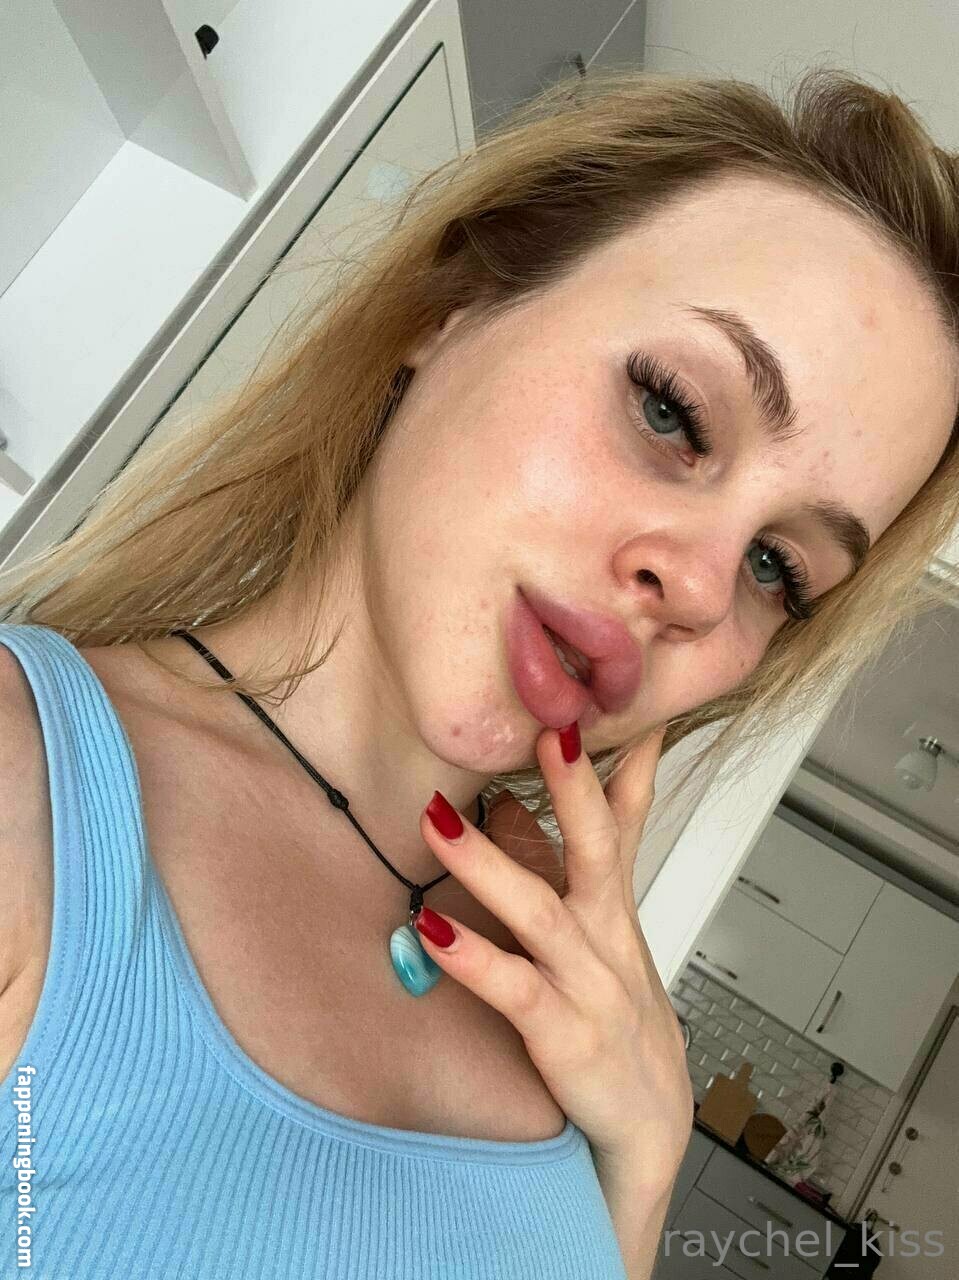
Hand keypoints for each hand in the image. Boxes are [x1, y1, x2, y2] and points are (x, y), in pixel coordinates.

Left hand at [414, 723, 693, 1185]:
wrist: (649, 1133)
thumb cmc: (618, 1028)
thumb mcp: (601, 942)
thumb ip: (559, 875)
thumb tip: (515, 806)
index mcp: (614, 913)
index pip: (627, 825)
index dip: (628, 765)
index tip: (620, 706)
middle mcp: (608, 940)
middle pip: (598, 849)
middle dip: (575, 786)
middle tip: (549, 726)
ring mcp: (590, 989)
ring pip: (542, 913)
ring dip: (489, 862)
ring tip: (438, 818)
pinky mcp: (564, 1039)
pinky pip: (514, 991)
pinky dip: (473, 959)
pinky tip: (431, 929)